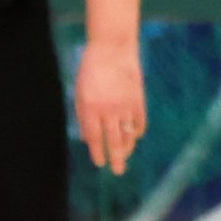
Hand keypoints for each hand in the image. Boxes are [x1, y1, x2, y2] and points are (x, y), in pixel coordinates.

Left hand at [71, 36, 146, 175]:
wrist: (112, 49)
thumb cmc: (91, 70)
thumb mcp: (80, 92)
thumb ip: (83, 116)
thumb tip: (86, 139)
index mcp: (91, 108)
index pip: (95, 137)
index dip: (98, 152)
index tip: (100, 163)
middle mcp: (109, 109)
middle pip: (115, 141)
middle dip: (117, 159)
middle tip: (118, 172)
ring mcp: (126, 105)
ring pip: (129, 134)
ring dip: (128, 148)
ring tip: (125, 156)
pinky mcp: (138, 100)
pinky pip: (140, 122)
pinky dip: (137, 132)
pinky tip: (135, 137)